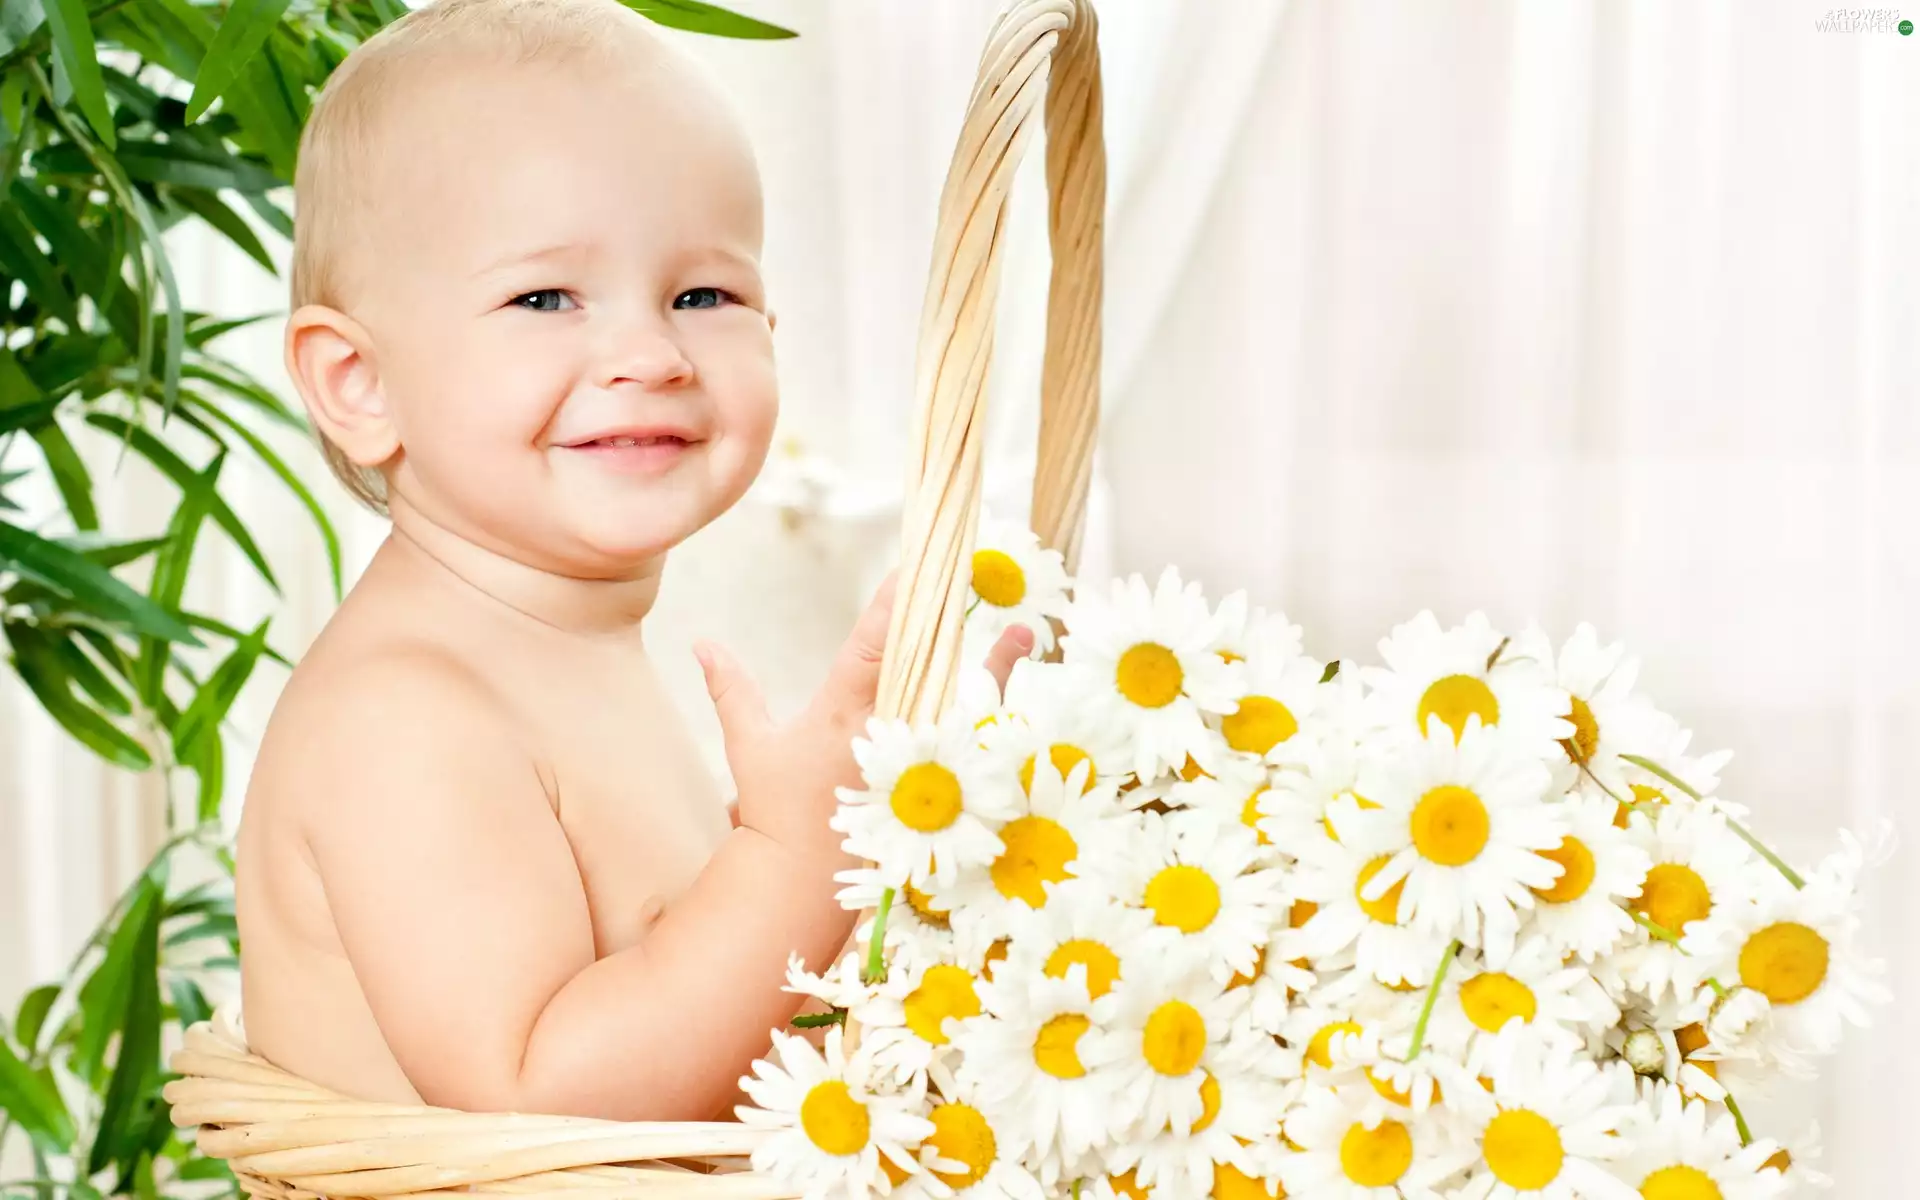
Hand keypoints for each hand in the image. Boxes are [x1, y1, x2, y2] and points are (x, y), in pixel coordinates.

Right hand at [698, 572, 1033, 857]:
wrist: (800, 882)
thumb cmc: (775, 810)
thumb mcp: (750, 747)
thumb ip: (732, 690)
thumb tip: (702, 641)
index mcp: (838, 712)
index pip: (871, 645)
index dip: (892, 605)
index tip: (912, 567)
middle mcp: (882, 731)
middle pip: (925, 666)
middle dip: (948, 622)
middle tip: (975, 575)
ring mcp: (912, 762)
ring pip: (960, 704)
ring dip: (993, 668)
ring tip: (1026, 632)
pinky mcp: (932, 790)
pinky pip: (973, 747)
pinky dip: (996, 718)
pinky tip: (1021, 700)